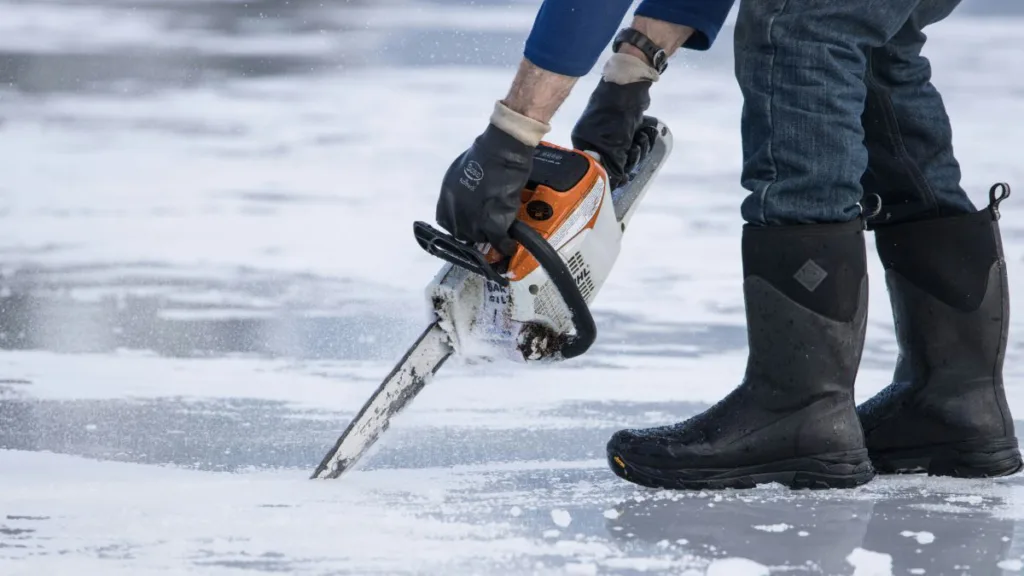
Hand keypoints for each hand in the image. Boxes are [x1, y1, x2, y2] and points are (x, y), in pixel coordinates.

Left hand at [435, 123, 533, 256]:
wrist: (501, 152)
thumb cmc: (484, 156)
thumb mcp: (461, 172)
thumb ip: (459, 191)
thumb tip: (467, 201)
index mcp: (446, 198)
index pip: (447, 222)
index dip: (459, 224)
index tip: (469, 223)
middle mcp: (456, 212)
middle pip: (462, 233)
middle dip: (474, 231)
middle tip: (487, 226)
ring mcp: (472, 220)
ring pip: (480, 237)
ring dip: (490, 235)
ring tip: (500, 230)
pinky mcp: (491, 224)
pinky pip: (498, 241)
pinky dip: (505, 244)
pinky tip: (509, 245)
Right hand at [570, 54, 655, 189]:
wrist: (629, 87)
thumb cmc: (615, 117)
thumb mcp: (613, 146)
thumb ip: (614, 167)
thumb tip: (617, 182)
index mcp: (584, 142)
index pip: (595, 168)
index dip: (611, 173)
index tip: (623, 176)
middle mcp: (595, 138)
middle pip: (615, 162)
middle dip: (630, 157)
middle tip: (633, 148)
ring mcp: (612, 131)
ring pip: (628, 152)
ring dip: (640, 147)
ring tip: (641, 136)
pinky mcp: (626, 126)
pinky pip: (636, 140)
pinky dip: (644, 137)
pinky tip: (646, 130)